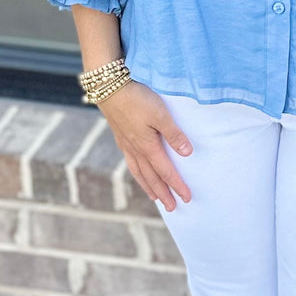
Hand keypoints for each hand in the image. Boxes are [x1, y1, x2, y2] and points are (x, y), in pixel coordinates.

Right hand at [98, 80, 192, 211]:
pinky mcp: (121, 137)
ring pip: (140, 172)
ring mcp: (127, 144)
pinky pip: (131, 163)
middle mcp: (136, 149)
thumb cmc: (137, 99)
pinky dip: (138, 173)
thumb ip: (174, 134)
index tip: (187, 198)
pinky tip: (138, 171)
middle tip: (173, 207)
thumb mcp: (160, 114)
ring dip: (149, 186)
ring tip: (156, 197)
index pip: (166, 171)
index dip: (177, 185)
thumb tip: (187, 153)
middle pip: (152, 177)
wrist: (109, 89)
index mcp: (148, 146)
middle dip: (163, 193)